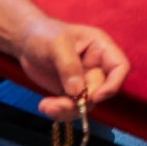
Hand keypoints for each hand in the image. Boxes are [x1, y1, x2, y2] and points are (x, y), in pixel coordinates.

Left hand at [16, 19, 131, 118]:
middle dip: (81, 101)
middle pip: (101, 91)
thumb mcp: (56, 44)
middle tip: (58, 104)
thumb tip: (77, 92)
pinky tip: (45, 105)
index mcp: (100, 48)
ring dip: (68, 110)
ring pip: (87, 103)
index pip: (120, 67)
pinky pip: (73, 108)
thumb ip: (68, 66)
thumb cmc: (44, 34)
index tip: (94, 97)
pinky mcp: (71, 91)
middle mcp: (96, 65)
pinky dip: (60, 111)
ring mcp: (84, 80)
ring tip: (46, 106)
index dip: (114, 84)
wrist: (26, 41)